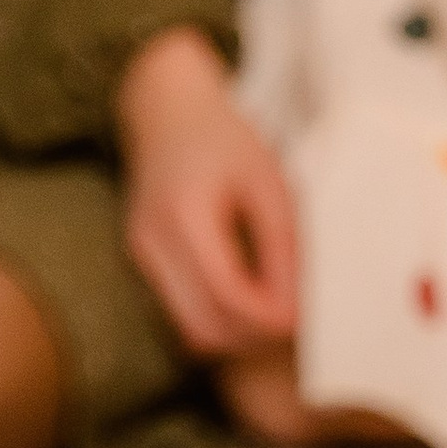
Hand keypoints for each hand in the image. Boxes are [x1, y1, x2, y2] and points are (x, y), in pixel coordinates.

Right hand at [114, 25, 301, 356]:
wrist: (167, 110)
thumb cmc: (224, 138)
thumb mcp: (267, 181)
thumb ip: (281, 244)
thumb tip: (295, 307)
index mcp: (184, 216)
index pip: (226, 295)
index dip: (269, 318)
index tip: (305, 318)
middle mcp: (152, 242)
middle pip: (202, 328)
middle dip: (252, 337)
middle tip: (295, 322)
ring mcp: (141, 255)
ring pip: (190, 329)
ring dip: (235, 334)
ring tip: (276, 310)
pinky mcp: (143, 261)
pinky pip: (181, 311)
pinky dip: (217, 318)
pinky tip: (250, 297)